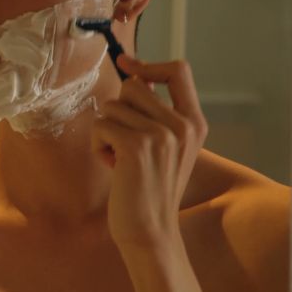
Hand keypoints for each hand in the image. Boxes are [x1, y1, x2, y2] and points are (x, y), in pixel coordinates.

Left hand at [92, 56, 208, 250]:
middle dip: (118, 110)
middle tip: (125, 142)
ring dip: (106, 131)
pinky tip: (113, 167)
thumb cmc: (148, 186)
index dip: (149, 63)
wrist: (150, 230)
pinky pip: (100, 125)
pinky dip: (98, 145)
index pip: (179, 70)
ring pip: (112, 106)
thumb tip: (133, 75)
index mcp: (194, 122)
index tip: (125, 62)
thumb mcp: (165, 146)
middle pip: (133, 85)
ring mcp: (161, 134)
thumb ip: (156, 113)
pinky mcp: (136, 146)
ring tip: (121, 159)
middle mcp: (182, 125)